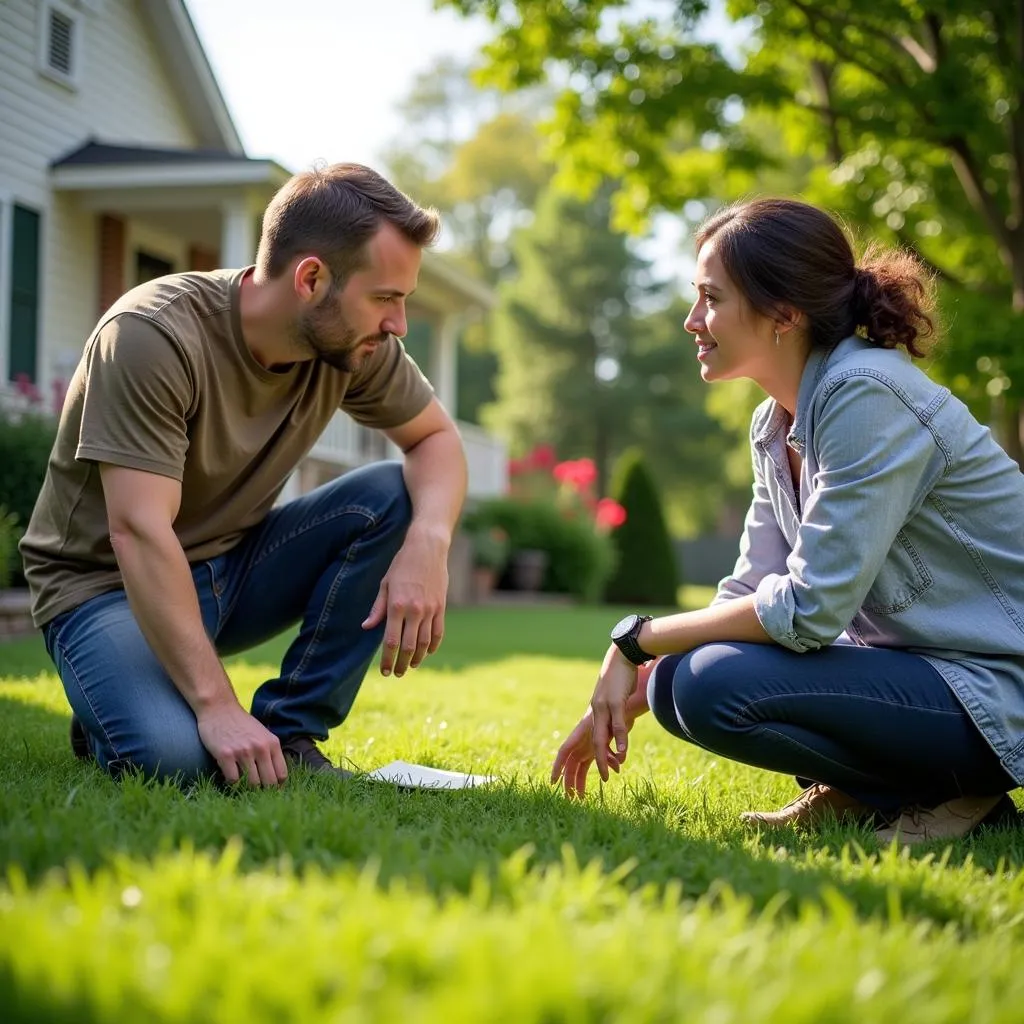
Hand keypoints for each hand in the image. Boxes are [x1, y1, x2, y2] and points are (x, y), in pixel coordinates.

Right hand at [196, 701, 287, 786]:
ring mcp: (243, 752)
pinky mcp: (226, 755)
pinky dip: (232, 783)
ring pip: (252, 784)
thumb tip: (276, 778)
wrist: (219, 708)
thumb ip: (270, 751)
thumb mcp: (262, 734)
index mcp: (272, 743)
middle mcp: (260, 748)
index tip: (270, 790)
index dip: (277, 787)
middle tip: (255, 792)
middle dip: (263, 791)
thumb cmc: (241, 723)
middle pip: (269, 782)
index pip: (282, 774)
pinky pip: (233, 780)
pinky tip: (229, 777)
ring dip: (247, 789)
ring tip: (242, 785)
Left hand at [363, 523, 448, 675]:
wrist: (428, 548)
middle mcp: (414, 610)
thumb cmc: (402, 564)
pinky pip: (438, 632)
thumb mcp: (385, 583)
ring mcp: (430, 609)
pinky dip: (433, 646)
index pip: (391, 641)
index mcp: (397, 605)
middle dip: (401, 664)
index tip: (384, 671)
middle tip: (396, 674)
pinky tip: (427, 653)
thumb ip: (377, 608)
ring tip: (411, 666)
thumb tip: (366, 627)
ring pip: (425, 643)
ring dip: (418, 658)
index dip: (387, 659)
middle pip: (409, 646)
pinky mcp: (441, 607)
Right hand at [550, 707, 626, 799]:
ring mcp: (592, 742)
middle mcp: (584, 739)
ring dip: (582, 780)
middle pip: (572, 764)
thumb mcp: (616, 723)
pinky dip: (604, 766)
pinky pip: (598, 760)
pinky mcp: (602, 743)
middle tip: (570, 799)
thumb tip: (617, 768)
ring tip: (582, 797)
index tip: (552, 782)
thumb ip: (613, 747)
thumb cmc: (617, 707)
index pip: (565, 752)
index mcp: (581, 733)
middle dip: (569, 781)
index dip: (557, 767)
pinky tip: (615, 771)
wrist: (627, 698)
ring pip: (583, 765)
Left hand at [551, 656, 657, 798]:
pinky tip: (622, 754)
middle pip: (580, 748)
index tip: (554, 784)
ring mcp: (601, 709)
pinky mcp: (615, 702)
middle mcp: (590, 716)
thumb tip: (617, 755)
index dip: (560, 766)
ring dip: (602, 759)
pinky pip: (617, 726)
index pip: (567, 748)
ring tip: (606, 777)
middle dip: (577, 773)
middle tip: (575, 794)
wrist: (620, 659)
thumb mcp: (613, 713)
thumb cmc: (617, 686)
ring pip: (598, 740)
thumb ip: (613, 731)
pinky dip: (619, 740)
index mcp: (587, 720)